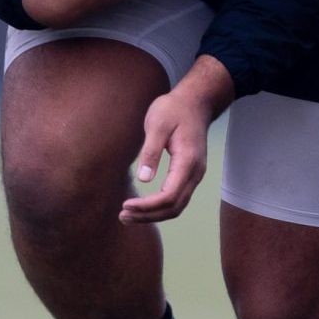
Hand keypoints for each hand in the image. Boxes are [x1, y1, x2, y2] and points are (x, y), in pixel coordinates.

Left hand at [121, 56, 233, 224]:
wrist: (195, 102)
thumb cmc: (174, 110)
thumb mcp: (157, 124)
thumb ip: (151, 152)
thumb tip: (144, 180)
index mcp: (188, 162)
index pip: (169, 196)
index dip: (147, 206)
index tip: (125, 205)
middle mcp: (195, 174)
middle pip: (173, 208)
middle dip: (148, 216)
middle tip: (122, 216)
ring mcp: (194, 175)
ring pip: (177, 207)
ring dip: (153, 215)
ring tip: (129, 216)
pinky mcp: (189, 174)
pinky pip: (176, 198)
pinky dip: (160, 207)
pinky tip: (143, 207)